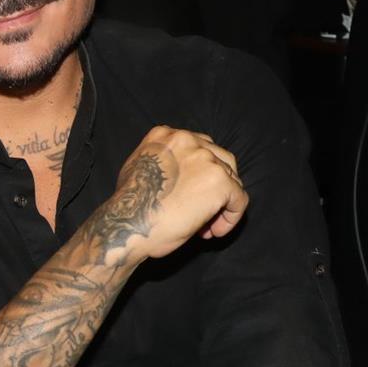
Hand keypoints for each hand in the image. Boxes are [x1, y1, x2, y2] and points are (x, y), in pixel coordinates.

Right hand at [108, 126, 247, 261]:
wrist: (128, 224)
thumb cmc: (129, 206)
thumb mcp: (137, 168)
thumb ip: (161, 161)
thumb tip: (179, 175)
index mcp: (164, 134)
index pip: (198, 147)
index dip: (199, 174)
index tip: (191, 195)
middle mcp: (187, 140)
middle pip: (220, 159)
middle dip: (214, 187)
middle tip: (202, 212)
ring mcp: (206, 159)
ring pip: (232, 180)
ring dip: (221, 204)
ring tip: (205, 226)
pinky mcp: (220, 182)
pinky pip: (239, 200)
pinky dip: (231, 218)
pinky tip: (213, 232)